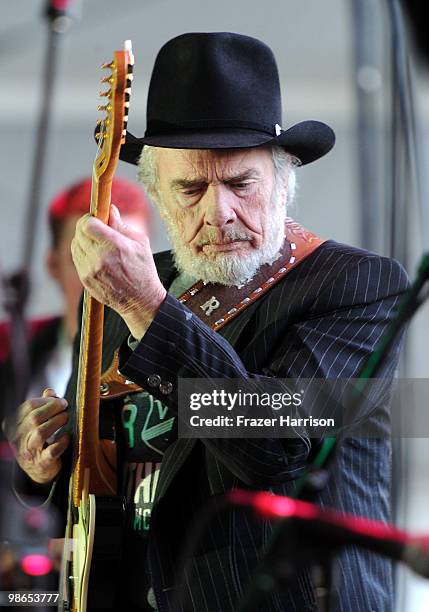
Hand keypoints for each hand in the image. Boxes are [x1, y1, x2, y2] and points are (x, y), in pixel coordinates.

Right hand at [4, 388, 69, 484]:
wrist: (38, 469)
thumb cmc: (36, 441)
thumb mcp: (33, 423)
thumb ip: (41, 406)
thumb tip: (50, 391)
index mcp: (13, 425)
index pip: (28, 406)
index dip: (46, 400)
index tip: (59, 399)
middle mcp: (18, 439)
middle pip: (35, 417)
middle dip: (53, 408)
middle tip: (65, 406)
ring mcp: (29, 451)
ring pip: (41, 432)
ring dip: (57, 421)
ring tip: (66, 417)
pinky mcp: (42, 463)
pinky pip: (52, 450)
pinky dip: (62, 441)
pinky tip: (66, 436)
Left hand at [71, 204, 166, 339]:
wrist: (140, 300)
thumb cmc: (143, 270)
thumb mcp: (140, 243)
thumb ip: (121, 225)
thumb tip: (110, 209)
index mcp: (116, 246)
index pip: (88, 225)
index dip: (90, 218)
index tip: (95, 218)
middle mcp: (100, 258)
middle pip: (79, 232)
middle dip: (86, 226)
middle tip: (95, 227)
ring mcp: (90, 270)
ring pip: (75, 244)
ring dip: (83, 240)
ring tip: (97, 243)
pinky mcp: (85, 279)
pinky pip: (76, 258)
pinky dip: (82, 252)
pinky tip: (95, 255)